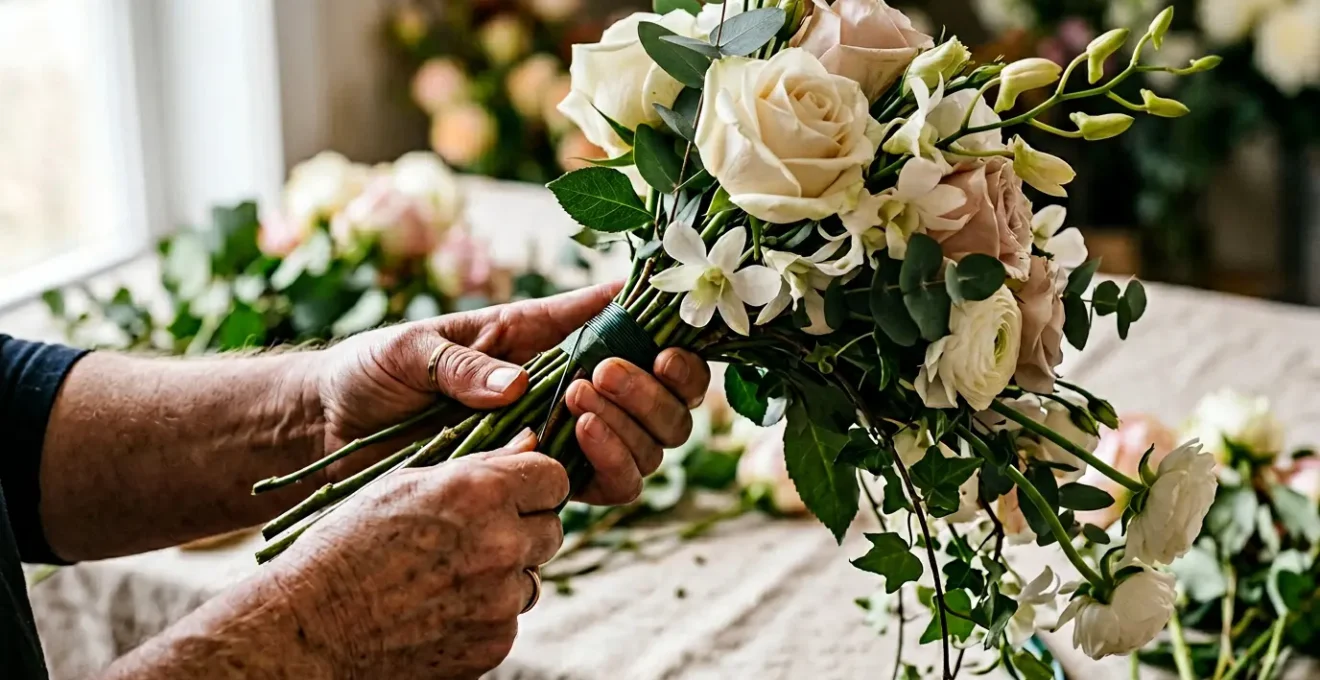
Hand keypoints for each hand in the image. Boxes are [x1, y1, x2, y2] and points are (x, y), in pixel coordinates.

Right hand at [267, 433, 561, 678]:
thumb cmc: (350, 543)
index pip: (554, 478)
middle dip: (523, 529)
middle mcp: (501, 542)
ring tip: (448, 575)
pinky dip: (485, 614)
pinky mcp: (495, 642)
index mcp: (480, 491)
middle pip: (551, 528)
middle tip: (477, 536)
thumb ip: (478, 466)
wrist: (315, 626)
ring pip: (530, 576)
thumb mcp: (407, 484)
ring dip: (504, 574)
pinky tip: (440, 608)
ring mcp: (501, 598)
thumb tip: (529, 443)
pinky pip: (509, 618)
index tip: (518, 492)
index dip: (536, 484)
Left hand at [312, 283, 710, 503]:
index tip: (663, 336)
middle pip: (660, 393)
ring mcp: (561, 436)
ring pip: (647, 441)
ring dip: (633, 425)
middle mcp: (565, 384)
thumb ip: (463, 363)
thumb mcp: (410, 349)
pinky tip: (573, 449)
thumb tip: (519, 386)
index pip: (624, 321)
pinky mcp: (544, 481)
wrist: (329, 433)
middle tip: (606, 375)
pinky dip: (610, 468)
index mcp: (540, 334)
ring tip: (582, 408)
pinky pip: (609, 485)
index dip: (663, 329)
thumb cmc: (368, 373)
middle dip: (652, 386)